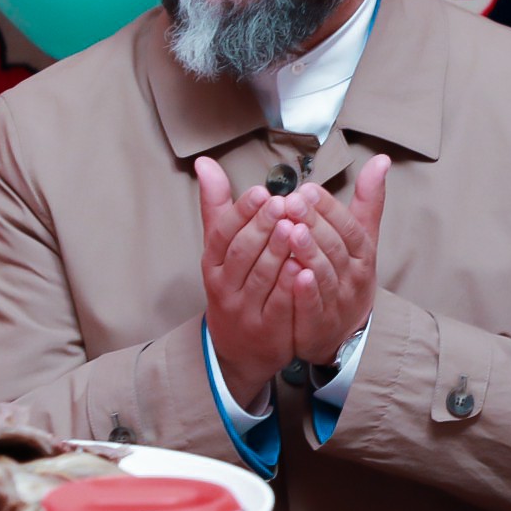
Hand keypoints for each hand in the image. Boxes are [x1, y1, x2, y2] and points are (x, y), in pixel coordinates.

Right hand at [195, 157, 297, 401]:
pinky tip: (304, 267)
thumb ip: (218, 207)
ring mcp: (245, 311)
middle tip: (284, 203)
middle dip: (262, 227)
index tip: (262, 191)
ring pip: (260, 278)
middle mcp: (224, 287)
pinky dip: (291, 287)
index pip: (223, 234)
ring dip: (278, 253)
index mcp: (212, 264)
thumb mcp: (220, 250)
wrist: (238, 350)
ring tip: (295, 228)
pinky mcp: (267, 331)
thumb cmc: (233, 286)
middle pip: (241, 254)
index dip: (241, 212)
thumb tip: (205, 161)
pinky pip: (279, 306)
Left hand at [278, 155, 388, 365]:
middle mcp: (354, 276)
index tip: (307, 189)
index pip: (349, 226)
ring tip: (291, 231)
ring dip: (309, 252)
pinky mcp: (320, 322)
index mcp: (363, 252)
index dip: (329, 208)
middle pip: (336, 246)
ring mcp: (338, 300)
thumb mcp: (363, 238)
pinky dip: (306, 291)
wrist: (344, 331)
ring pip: (325, 273)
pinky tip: (293, 273)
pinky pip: (314, 305)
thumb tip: (381, 159)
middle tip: (292, 202)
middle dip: (314, 223)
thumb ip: (368, 200)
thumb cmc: (349, 274)